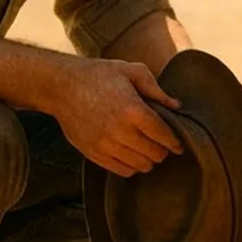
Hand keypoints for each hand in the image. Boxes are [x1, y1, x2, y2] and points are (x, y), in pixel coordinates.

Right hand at [56, 57, 184, 177]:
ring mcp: (105, 145)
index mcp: (132, 109)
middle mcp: (120, 131)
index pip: (163, 135)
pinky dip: (132, 166)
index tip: (179, 144)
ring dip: (148, 160)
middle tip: (163, 145)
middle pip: (154, 153)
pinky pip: (121, 170)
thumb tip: (176, 106)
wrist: (62, 86)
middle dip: (163, 150)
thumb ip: (155, 89)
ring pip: (140, 165)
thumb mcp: (130, 71)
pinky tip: (132, 155)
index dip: (175, 142)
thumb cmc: (99, 75)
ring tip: (148, 150)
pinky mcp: (93, 153)